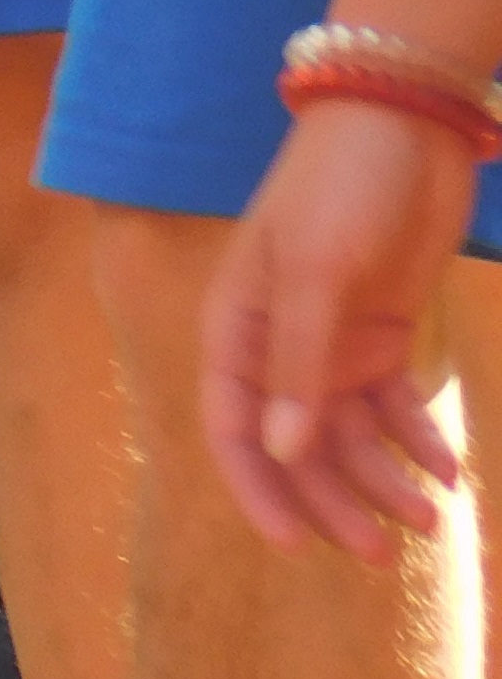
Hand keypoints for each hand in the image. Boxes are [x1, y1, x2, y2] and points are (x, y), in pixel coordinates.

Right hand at [202, 97, 474, 556]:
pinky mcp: (383, 333)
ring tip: (430, 516)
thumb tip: (280, 451)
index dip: (256, 489)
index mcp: (237, 325)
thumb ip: (298, 364)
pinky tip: (447, 468)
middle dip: (334, 501)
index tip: (293, 547)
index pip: (232, 426)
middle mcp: (279, 344)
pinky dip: (418, 440)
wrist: (403, 124)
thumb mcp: (315, 272)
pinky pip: (394, 407)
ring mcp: (333, 341)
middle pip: (296, 446)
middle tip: (381, 554)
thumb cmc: (339, 188)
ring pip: (350, 436)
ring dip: (384, 480)